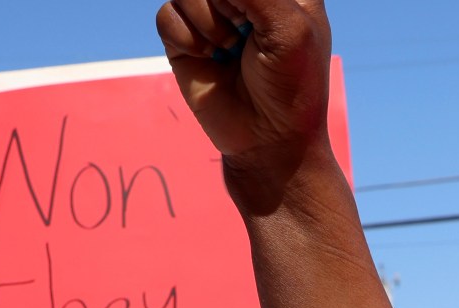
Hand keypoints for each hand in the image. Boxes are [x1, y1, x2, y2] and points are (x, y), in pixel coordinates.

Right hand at [156, 0, 333, 207]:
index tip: (246, 13)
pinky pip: (167, 16)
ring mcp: (210, 13)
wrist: (268, 142)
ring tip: (230, 49)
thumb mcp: (286, 26)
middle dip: (227, 3)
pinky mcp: (183, 39)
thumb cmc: (290, 86)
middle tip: (246, 30)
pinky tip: (211, 58)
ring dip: (208, 21)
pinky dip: (187, 39)